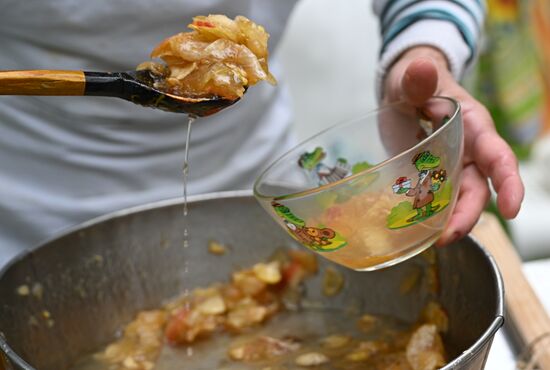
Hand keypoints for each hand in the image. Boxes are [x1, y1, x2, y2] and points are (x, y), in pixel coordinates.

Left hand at [383, 46, 523, 244]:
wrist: (401, 89)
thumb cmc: (413, 80)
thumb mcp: (412, 78)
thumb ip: (417, 78)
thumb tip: (422, 69)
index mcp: (472, 126)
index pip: (497, 157)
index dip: (508, 183)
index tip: (511, 208)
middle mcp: (467, 150)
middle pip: (477, 189)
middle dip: (467, 215)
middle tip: (445, 237)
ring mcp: (450, 165)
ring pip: (457, 200)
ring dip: (448, 221)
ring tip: (429, 239)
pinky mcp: (431, 174)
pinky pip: (435, 199)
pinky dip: (429, 214)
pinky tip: (415, 229)